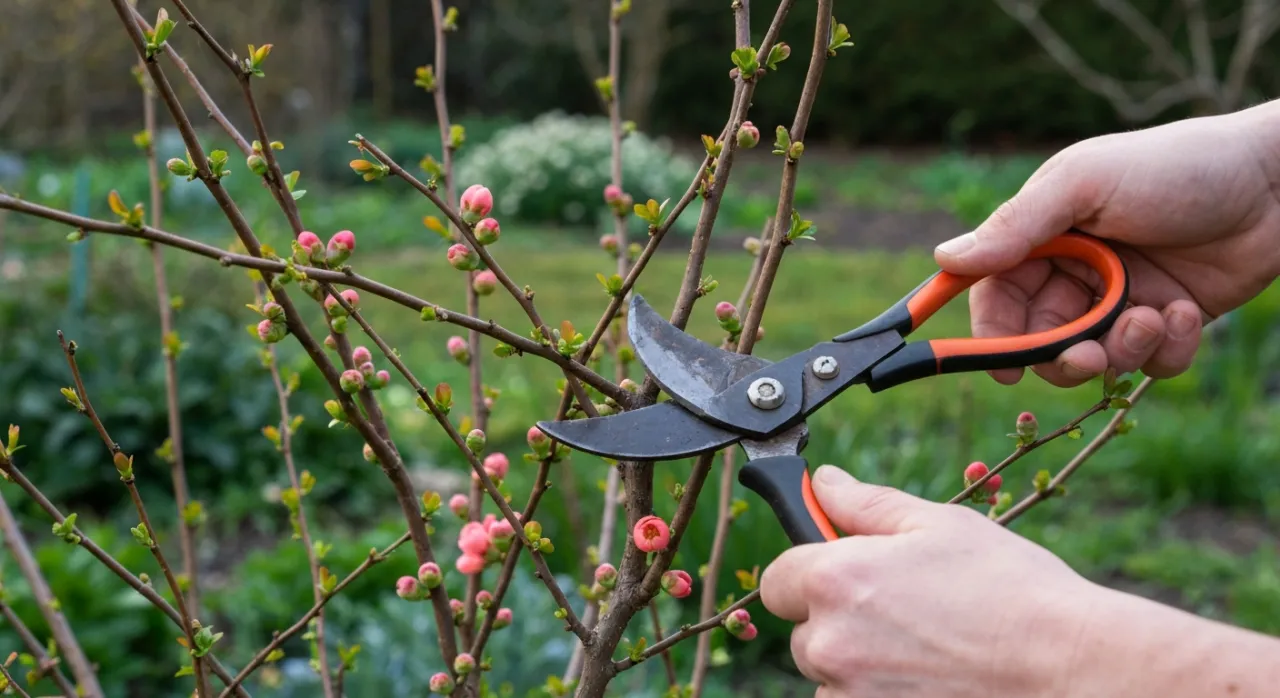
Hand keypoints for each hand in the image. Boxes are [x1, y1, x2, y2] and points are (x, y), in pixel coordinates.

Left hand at [760, 466, 1093, 696]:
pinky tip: (936, 683)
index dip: (809, 575)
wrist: (1073, 671)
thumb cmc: (1013, 591)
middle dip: (841, 622)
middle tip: (909, 614)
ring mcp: (849, 697)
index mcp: (836, 580)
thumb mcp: (940, 527)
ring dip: (862, 668)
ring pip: (832, 679)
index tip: (845, 576)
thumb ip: (866, 504)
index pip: (777, 580)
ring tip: (932, 652)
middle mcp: (830, 644)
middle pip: (805, 633)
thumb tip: (822, 483)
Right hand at [935, 102, 1279, 386]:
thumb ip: (1017, 226)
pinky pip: (1147, 364)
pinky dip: (1164, 350)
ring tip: (1153, 319)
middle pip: (1038, 339)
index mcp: (1045, 235)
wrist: (1277, 183)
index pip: (994, 293)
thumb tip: (946, 258)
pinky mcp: (1165, 323)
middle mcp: (1076, 271)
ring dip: (1119, 350)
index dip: (991, 332)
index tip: (997, 364)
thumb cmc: (1176, 167)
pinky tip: (1183, 313)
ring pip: (1092, 358)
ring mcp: (1120, 299)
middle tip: (1086, 356)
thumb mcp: (1086, 184)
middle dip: (1059, 355)